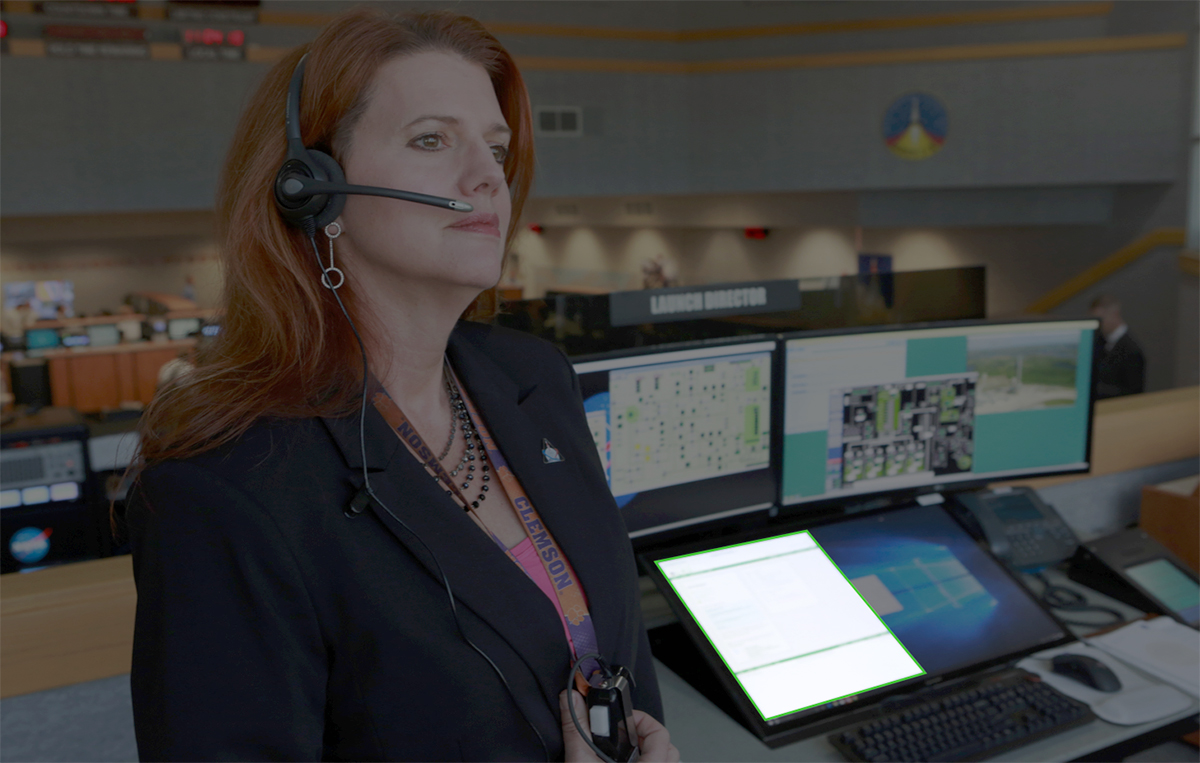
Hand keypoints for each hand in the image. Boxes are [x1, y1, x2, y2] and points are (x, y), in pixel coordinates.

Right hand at [560, 689, 680, 762]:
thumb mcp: (580, 762)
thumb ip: (576, 728)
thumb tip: (571, 699)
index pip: (661, 734)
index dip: (642, 719)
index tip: (622, 719)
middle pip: (669, 748)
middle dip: (647, 736)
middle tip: (624, 735)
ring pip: (664, 761)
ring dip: (648, 752)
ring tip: (625, 751)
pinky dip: (645, 762)